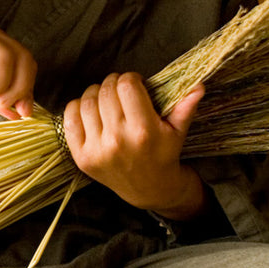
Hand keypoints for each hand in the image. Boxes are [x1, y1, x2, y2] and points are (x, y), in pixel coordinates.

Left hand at [63, 72, 206, 218]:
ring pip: (87, 101)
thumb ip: (186, 106)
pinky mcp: (81, 157)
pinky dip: (77, 108)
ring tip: (107, 99)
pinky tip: (92, 111)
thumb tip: (198, 85)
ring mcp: (97, 150)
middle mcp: (118, 140)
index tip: (136, 84)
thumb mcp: (178, 131)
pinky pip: (70, 118)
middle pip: (106, 90)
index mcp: (143, 131)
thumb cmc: (164, 153)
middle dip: (114, 83)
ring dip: (96, 93)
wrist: (148, 188)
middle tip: (121, 90)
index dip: (131, 78)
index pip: (127, 86)